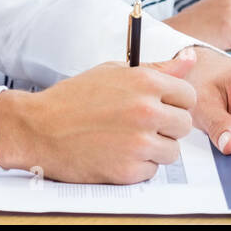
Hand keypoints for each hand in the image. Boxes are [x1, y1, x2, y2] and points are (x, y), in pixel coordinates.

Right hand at [0, 51, 196, 184]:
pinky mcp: (128, 171)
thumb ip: (158, 69)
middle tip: (141, 125)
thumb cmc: (74, 98)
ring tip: (126, 140)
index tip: (161, 106)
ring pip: (171, 151)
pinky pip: (151, 171)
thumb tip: (192, 58)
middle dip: (167, 127)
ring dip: (154, 149)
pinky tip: (116, 154)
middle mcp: (146, 111)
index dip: (175, 103)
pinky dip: (137, 167)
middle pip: (184, 125)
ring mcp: (138, 143)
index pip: (189, 96)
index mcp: (145, 83)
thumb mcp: (115, 72)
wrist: (38, 128)